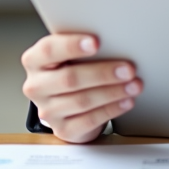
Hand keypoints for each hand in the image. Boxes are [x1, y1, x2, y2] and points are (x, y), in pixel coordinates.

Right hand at [21, 33, 142, 142]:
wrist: (67, 103)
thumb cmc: (72, 69)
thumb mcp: (71, 54)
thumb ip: (83, 46)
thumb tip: (114, 39)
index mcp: (34, 60)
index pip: (49, 50)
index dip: (72, 45)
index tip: (96, 42)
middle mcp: (36, 86)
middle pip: (69, 79)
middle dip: (103, 73)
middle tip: (128, 69)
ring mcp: (48, 111)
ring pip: (82, 101)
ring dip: (112, 92)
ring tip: (134, 85)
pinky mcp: (63, 129)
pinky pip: (89, 120)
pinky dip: (111, 109)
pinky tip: (126, 101)